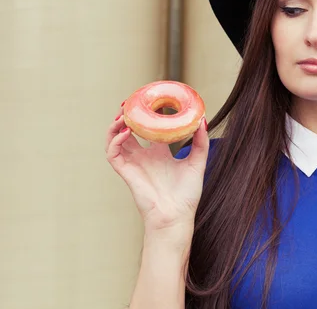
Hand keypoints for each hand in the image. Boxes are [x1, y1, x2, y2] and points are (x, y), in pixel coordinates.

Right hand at [105, 104, 209, 233]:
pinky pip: (113, 154)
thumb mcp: (197, 163)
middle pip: (128, 131)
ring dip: (115, 126)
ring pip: (115, 140)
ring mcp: (133, 164)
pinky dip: (115, 141)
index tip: (149, 100)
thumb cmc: (186, 195)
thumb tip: (202, 121)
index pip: (147, 129)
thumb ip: (200, 143)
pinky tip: (126, 131)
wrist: (176, 217)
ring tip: (123, 114)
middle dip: (126, 116)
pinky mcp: (126, 173)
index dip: (145, 115)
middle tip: (129, 102)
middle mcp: (144, 156)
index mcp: (158, 153)